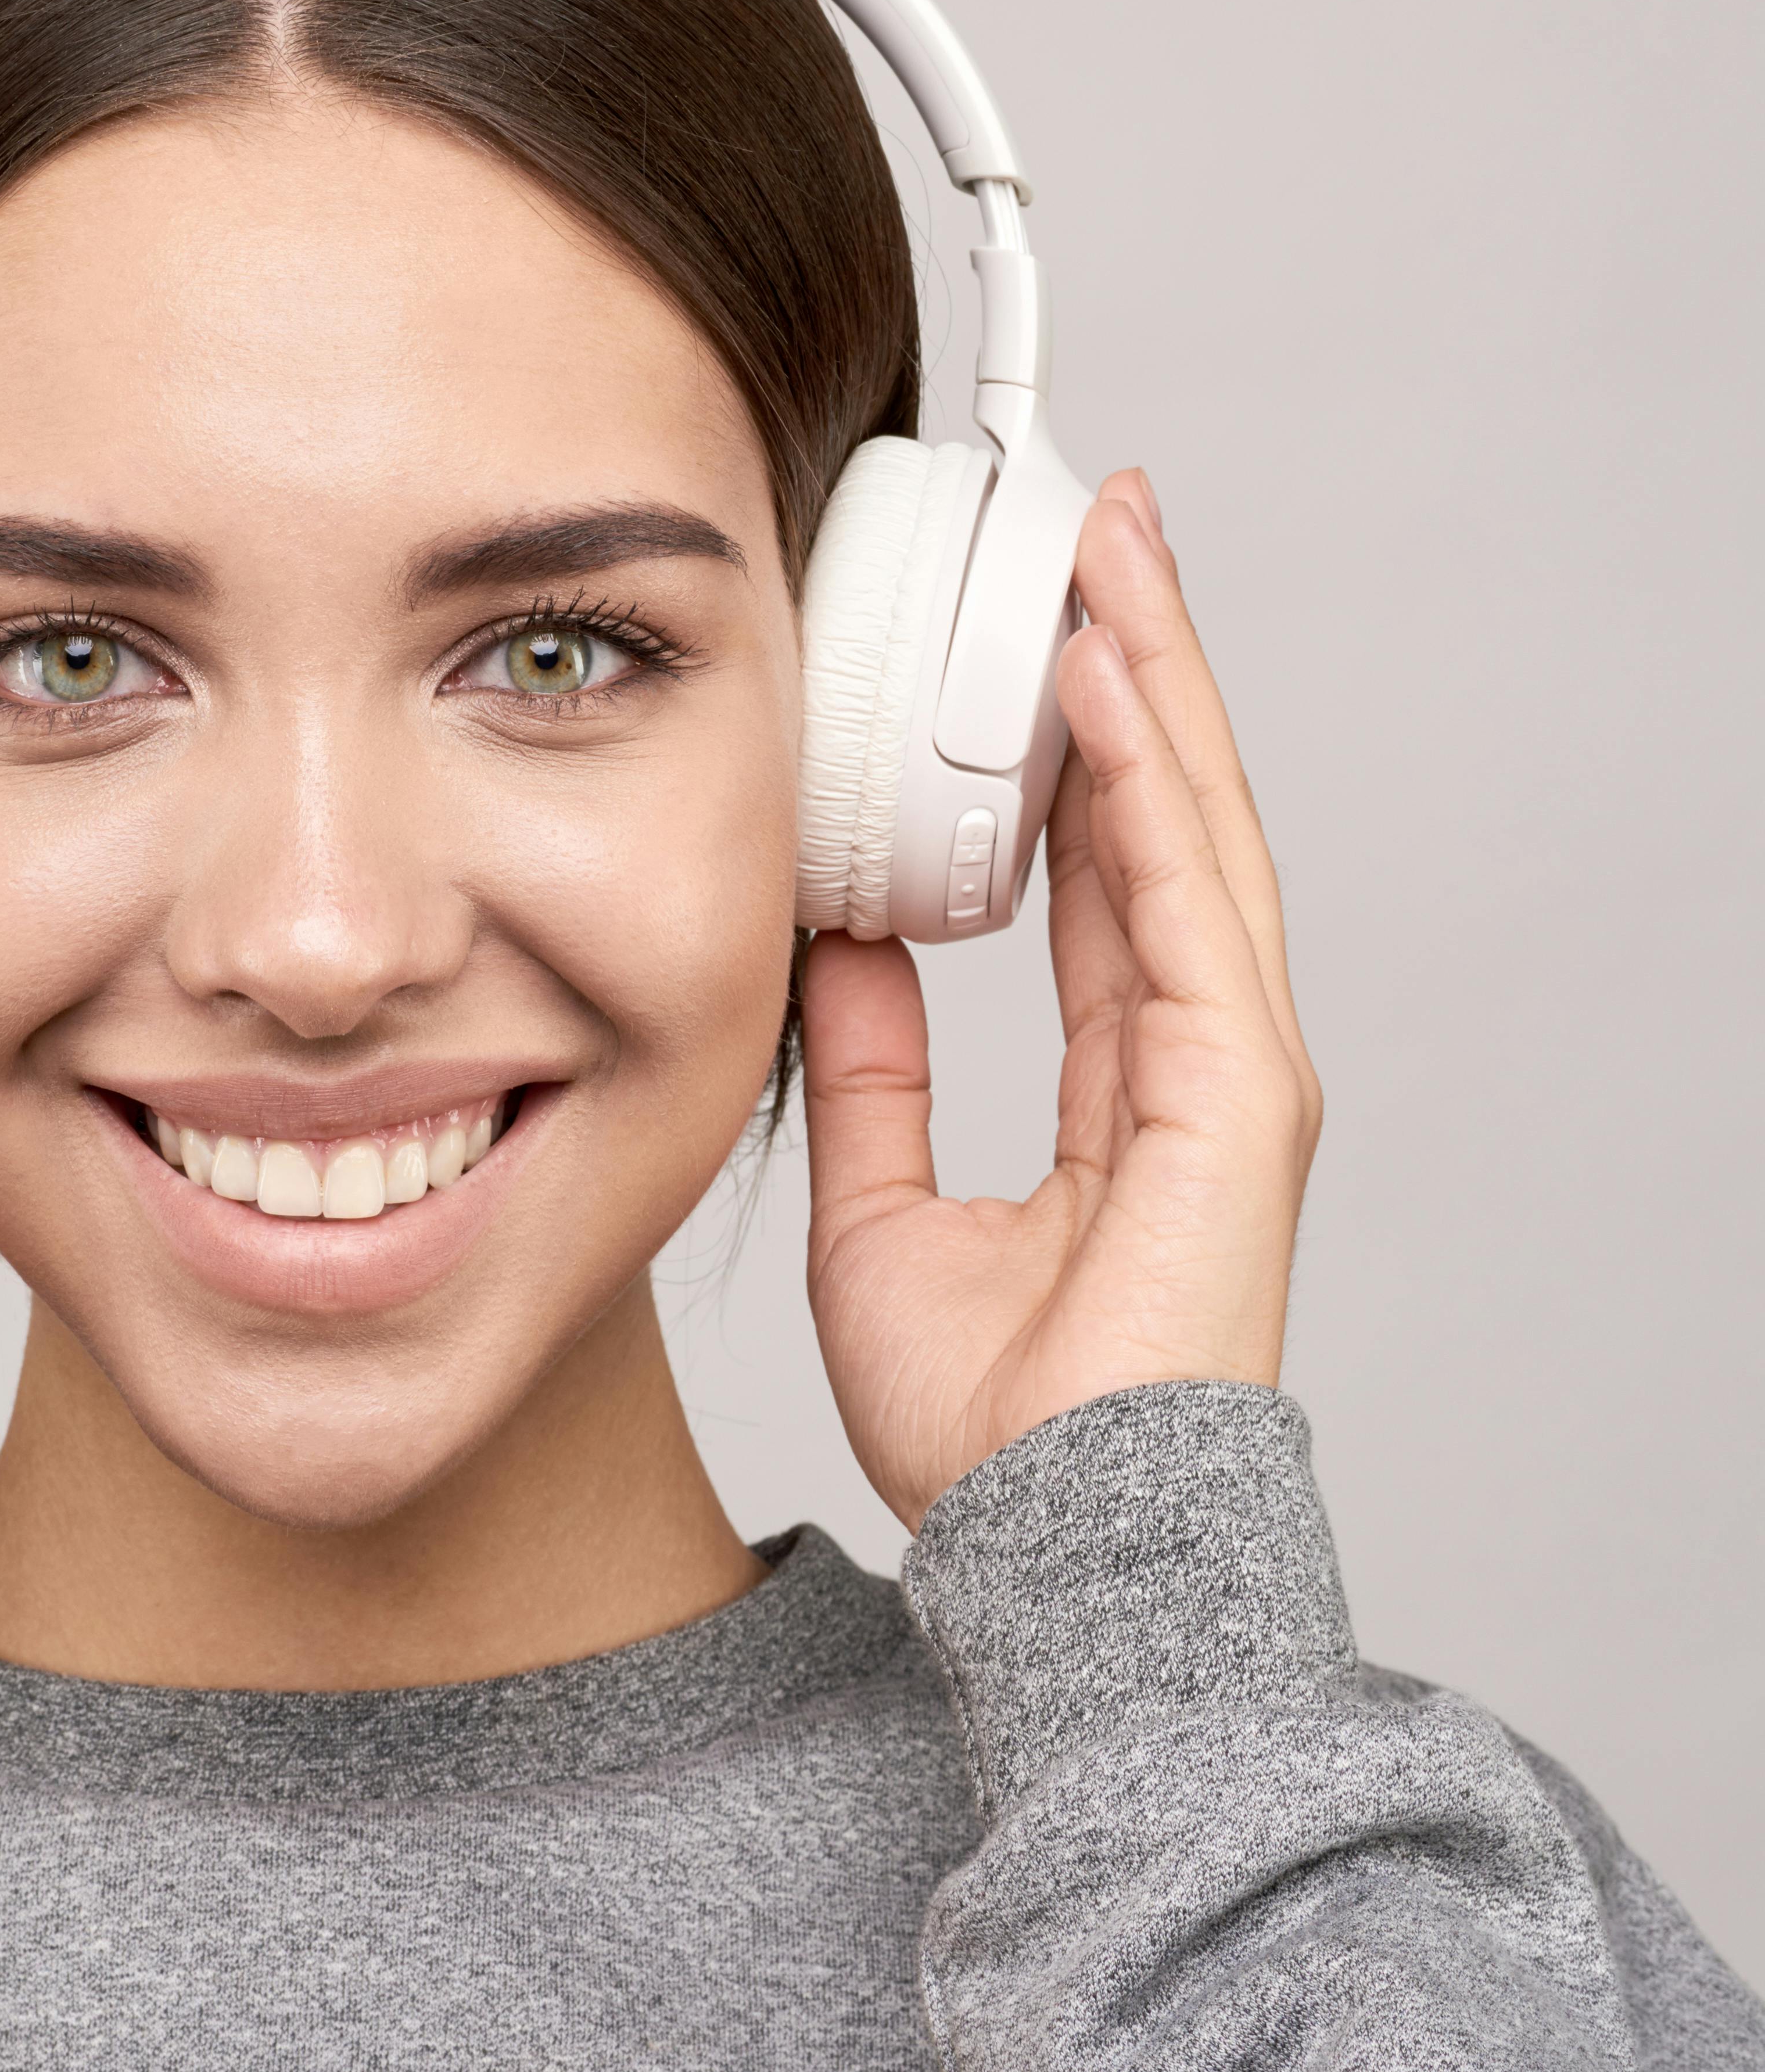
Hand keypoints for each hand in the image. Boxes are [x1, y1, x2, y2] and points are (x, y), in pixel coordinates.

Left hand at [802, 470, 1322, 1532]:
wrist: (1046, 1547)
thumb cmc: (989, 1426)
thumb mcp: (884, 1205)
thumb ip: (874, 1067)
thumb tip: (837, 943)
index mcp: (1128, 1078)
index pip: (1110, 866)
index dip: (1083, 743)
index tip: (1044, 627)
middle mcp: (1195, 1054)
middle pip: (1170, 814)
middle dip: (1135, 660)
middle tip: (1100, 524)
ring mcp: (1229, 1067)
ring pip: (1192, 823)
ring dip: (1150, 676)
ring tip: (1106, 545)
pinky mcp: (1235, 1091)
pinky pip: (1182, 896)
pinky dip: (1146, 778)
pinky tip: (1103, 676)